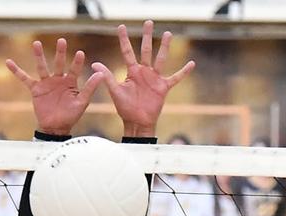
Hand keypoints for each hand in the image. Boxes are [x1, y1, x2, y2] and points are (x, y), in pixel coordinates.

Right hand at [7, 38, 104, 136]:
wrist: (56, 128)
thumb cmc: (71, 116)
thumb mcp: (82, 102)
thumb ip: (90, 88)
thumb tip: (101, 74)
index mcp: (70, 82)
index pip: (75, 69)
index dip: (77, 62)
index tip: (80, 53)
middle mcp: (58, 79)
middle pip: (59, 63)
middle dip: (60, 53)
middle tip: (62, 40)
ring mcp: (46, 83)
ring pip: (42, 66)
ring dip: (39, 56)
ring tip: (36, 43)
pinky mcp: (36, 89)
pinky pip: (25, 78)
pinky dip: (17, 71)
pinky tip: (9, 62)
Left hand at [91, 21, 195, 138]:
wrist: (137, 122)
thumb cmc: (125, 109)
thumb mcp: (115, 92)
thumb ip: (107, 77)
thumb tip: (94, 64)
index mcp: (132, 72)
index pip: (127, 51)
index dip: (124, 39)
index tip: (121, 26)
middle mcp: (144, 72)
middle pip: (146, 50)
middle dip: (147, 36)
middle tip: (148, 22)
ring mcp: (154, 79)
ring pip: (160, 59)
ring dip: (164, 47)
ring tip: (167, 33)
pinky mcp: (163, 88)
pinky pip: (175, 78)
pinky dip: (183, 72)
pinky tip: (191, 63)